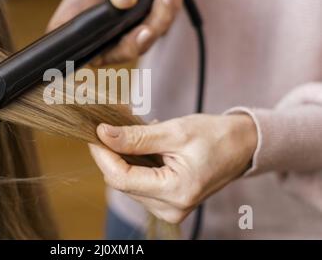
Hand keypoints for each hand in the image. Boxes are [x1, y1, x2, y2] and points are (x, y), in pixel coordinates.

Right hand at [48, 0, 183, 65]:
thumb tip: (124, 2)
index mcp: (79, 10)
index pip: (71, 42)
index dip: (83, 51)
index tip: (105, 45)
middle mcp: (97, 28)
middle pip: (114, 53)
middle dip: (137, 40)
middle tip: (149, 24)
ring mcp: (120, 32)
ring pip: (141, 44)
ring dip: (160, 19)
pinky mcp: (141, 29)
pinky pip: (159, 31)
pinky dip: (169, 11)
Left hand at [89, 114, 257, 223]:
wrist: (240, 147)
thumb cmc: (215, 136)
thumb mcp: (174, 131)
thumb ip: (136, 136)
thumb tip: (103, 134)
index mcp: (176, 191)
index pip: (121, 178)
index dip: (102, 154)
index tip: (94, 132)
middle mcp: (170, 207)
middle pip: (122, 182)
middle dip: (112, 153)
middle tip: (112, 126)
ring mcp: (169, 208)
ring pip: (127, 182)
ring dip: (124, 157)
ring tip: (139, 134)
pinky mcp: (167, 202)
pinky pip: (139, 183)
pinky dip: (136, 163)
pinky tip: (146, 147)